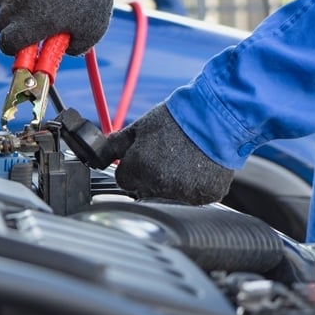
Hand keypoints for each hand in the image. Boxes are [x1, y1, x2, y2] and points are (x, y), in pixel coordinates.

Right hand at [0, 0, 114, 55]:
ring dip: (15, 5)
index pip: (6, 44)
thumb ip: (70, 49)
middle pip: (0, 23)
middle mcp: (20, 1)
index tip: (22, 46)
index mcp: (35, 22)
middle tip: (32, 23)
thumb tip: (54, 53)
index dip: (13, 48)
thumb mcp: (91, 31)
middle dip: (13, 27)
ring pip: (3, 1)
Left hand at [108, 103, 235, 204]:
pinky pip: (193, 198)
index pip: (123, 181)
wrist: (216, 116)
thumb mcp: (140, 126)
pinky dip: (194, 187)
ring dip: (171, 184)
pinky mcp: (205, 196)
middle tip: (165, 156)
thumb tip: (98, 155)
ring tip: (183, 160)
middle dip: (150, 177)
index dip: (132, 167)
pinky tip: (197, 167)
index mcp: (139, 168)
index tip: (144, 157)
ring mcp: (184, 194)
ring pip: (168, 196)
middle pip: (144, 191)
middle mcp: (159, 186)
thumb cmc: (178, 119)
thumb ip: (115, 145)